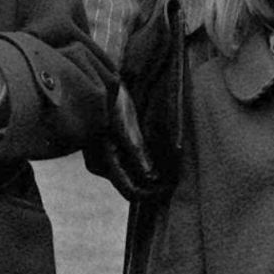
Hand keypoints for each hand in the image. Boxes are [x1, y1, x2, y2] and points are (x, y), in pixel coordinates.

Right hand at [83, 82, 166, 201]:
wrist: (97, 80)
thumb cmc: (111, 102)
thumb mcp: (126, 127)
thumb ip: (138, 153)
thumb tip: (151, 177)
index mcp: (103, 164)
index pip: (132, 192)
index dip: (153, 193)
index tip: (173, 186)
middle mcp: (101, 166)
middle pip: (132, 185)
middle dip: (154, 181)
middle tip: (176, 173)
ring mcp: (104, 158)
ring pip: (132, 174)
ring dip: (150, 171)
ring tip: (170, 162)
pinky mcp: (110, 148)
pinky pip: (129, 163)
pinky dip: (144, 161)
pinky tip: (158, 152)